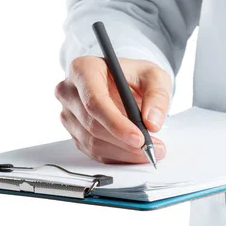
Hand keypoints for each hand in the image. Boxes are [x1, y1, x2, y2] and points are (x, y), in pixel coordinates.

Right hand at [54, 56, 170, 163]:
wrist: (124, 83)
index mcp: (84, 69)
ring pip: (92, 141)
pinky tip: (133, 153)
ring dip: (123, 151)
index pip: (94, 101)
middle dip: (124, 141)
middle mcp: (69, 91)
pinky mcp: (74, 131)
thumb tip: (152, 122)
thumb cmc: (134, 75)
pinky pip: (92, 151)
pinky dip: (116, 155)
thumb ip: (157, 96)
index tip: (139, 137)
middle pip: (92, 124)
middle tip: (150, 147)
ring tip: (148, 151)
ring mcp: (68, 113)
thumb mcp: (154, 76)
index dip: (116, 123)